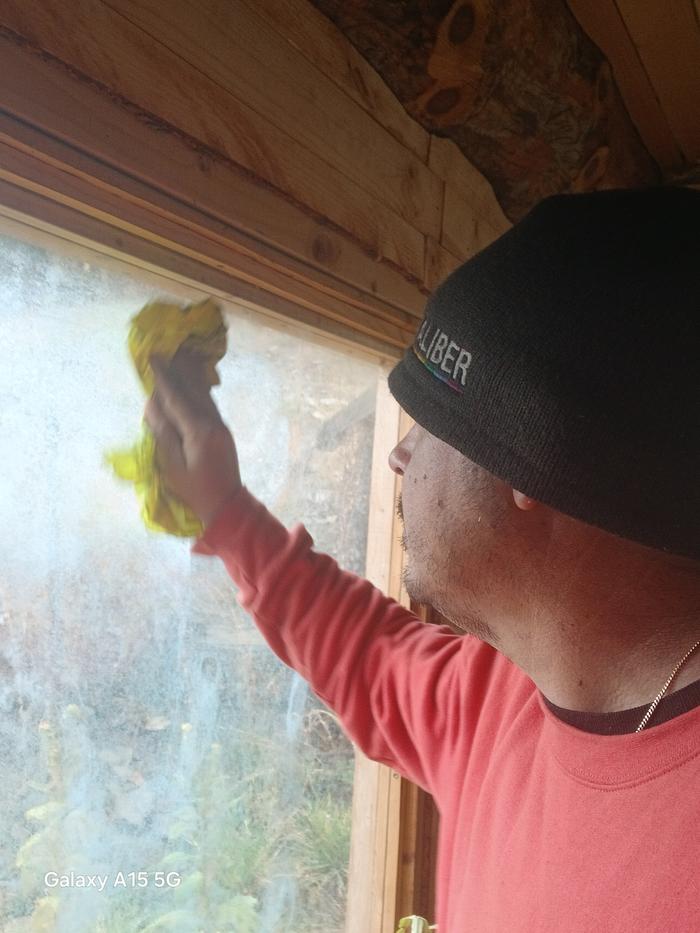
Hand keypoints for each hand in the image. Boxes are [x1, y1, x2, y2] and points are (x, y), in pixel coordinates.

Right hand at [144, 352, 241, 528]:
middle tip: (169, 345)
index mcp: (198, 431)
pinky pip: (208, 402)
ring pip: (203, 393)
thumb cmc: (195, 490)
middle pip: (193, 388)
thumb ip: (163, 433)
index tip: (153, 356)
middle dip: (179, 367)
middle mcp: (212, 422)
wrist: (227, 505)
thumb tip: (153, 404)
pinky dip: (198, 388)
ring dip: (190, 374)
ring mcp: (220, 425)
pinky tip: (194, 380)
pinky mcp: (222, 430)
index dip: (164, 376)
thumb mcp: (172, 466)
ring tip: (181, 354)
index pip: (177, 397)